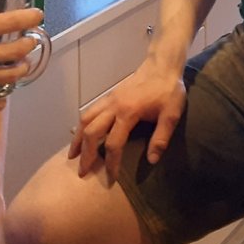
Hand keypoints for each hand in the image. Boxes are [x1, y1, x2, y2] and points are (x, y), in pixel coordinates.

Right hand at [67, 57, 187, 181]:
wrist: (162, 65)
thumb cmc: (168, 91)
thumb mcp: (171, 114)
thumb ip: (161, 137)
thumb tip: (151, 160)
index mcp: (128, 112)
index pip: (113, 144)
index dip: (111, 163)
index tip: (110, 178)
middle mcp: (113, 106)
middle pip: (92, 132)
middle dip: (86, 154)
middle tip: (82, 172)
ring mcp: (109, 99)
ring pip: (85, 119)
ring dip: (77, 139)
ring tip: (72, 155)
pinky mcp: (109, 96)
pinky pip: (89, 111)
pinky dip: (81, 125)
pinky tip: (80, 134)